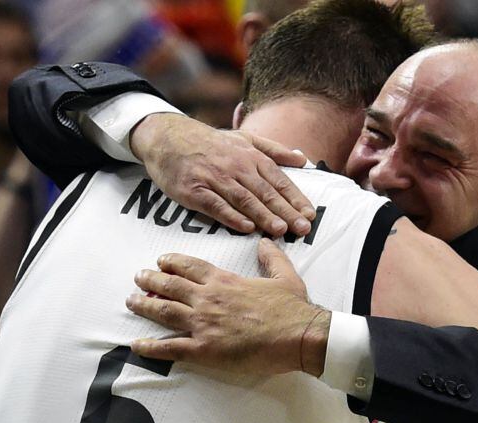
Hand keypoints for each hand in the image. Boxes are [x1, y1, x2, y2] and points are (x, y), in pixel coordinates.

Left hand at [127, 238, 329, 375]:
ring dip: (144, 305)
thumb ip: (272, 257)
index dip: (173, 262)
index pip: (190, 267)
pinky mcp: (204, 350)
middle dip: (151, 280)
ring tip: (131, 301)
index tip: (161, 260)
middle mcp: (208, 299)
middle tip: (138, 277)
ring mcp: (203, 324)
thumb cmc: (292, 307)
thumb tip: (265, 242)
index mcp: (224, 281)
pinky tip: (136, 345)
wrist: (298, 335)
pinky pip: (170, 348)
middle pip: (170, 286)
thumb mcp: (285, 275)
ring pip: (164, 312)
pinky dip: (150, 347)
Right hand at [130, 113, 315, 236]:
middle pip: (265, 192)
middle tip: (303, 229)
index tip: (310, 215)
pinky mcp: (194, 190)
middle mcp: (236, 167)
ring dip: (263, 215)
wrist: (167, 136)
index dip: (295, 199)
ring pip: (243, 199)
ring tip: (280, 230)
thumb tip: (303, 159)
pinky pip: (216, 205)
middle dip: (286, 211)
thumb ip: (274, 150)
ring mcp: (214, 178)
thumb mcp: (244, 139)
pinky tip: (246, 227)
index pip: (279, 180)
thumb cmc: (210, 142)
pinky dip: (231, 217)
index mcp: (251, 157)